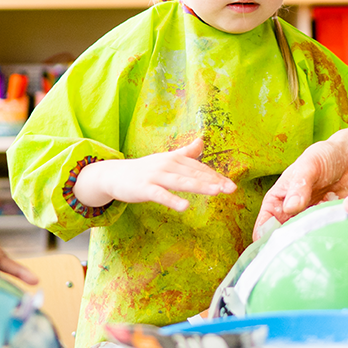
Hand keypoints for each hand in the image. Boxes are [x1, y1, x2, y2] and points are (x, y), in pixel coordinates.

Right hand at [71, 137, 235, 211]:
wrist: (115, 175)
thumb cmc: (145, 169)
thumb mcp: (167, 160)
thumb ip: (186, 153)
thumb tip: (202, 141)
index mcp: (175, 159)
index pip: (199, 168)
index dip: (216, 176)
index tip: (231, 185)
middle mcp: (167, 165)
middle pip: (194, 173)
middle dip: (214, 181)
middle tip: (231, 189)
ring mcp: (156, 176)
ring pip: (181, 181)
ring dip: (199, 186)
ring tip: (216, 192)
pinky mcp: (144, 188)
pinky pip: (160, 195)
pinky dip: (172, 200)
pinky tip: (185, 206)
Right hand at [254, 125, 347, 239]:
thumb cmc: (324, 158)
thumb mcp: (309, 165)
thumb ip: (299, 184)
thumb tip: (290, 207)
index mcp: (277, 201)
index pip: (265, 225)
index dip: (265, 238)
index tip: (273, 247)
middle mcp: (291, 216)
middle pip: (283, 239)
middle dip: (288, 247)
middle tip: (297, 251)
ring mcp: (311, 223)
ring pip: (304, 243)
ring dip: (308, 247)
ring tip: (314, 247)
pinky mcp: (330, 227)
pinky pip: (325, 240)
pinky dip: (326, 243)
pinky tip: (331, 243)